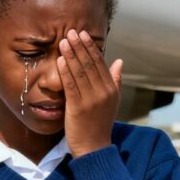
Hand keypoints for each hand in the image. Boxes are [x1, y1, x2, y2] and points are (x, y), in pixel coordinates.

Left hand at [57, 30, 123, 157]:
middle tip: (70, 32)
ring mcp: (91, 100)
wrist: (94, 147)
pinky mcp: (78, 108)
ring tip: (63, 41)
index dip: (90, 47)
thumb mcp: (112, 101)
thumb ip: (115, 80)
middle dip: (79, 46)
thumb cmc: (99, 123)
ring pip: (80, 72)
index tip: (82, 34)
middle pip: (90, 64)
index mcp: (111, 89)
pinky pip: (71, 86)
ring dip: (70, 55)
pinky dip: (65, 71)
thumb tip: (120, 61)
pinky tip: (60, 60)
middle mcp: (103, 92)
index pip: (100, 63)